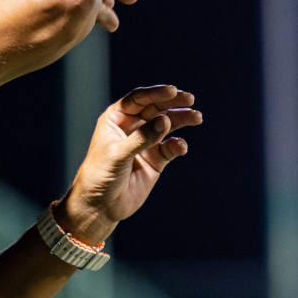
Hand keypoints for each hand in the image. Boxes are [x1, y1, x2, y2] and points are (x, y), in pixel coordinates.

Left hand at [57, 85, 200, 242]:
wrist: (101, 205)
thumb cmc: (100, 175)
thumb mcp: (118, 154)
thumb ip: (142, 138)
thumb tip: (166, 120)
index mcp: (116, 119)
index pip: (138, 100)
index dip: (155, 93)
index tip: (172, 91)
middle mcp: (131, 128)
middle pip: (155, 108)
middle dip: (172, 103)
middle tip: (190, 99)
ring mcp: (145, 143)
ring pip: (167, 125)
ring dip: (181, 120)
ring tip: (196, 117)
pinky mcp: (155, 160)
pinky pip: (170, 148)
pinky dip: (178, 145)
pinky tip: (180, 147)